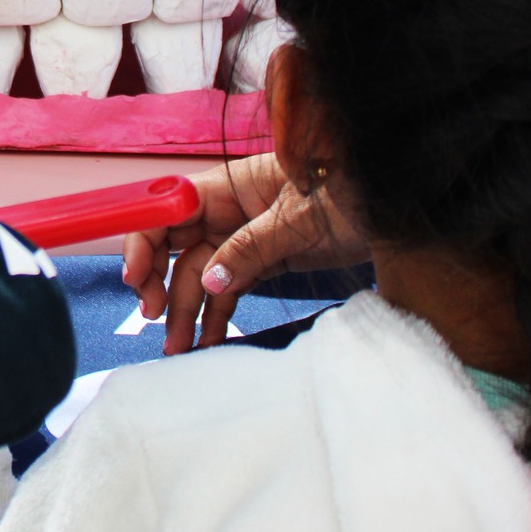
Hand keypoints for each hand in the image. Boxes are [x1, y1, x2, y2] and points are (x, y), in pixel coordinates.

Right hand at [120, 152, 365, 354]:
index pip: (170, 208)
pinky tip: (208, 341)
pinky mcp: (265, 261)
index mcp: (231, 184)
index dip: (144, 238)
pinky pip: (230, 290)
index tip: (135, 276)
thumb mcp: (300, 219)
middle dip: (159, 281)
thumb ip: (251, 248)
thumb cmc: (352, 192)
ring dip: (185, 309)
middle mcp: (230, 209)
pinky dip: (218, 316)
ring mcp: (246, 237)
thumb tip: (209, 281)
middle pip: (177, 245)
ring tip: (177, 347)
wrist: (395, 207)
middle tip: (153, 317)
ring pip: (201, 275)